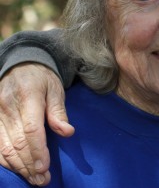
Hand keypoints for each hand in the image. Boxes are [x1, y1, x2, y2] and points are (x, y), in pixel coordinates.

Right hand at [0, 64, 73, 185]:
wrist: (20, 65)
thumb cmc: (42, 79)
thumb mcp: (56, 89)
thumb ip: (59, 112)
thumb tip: (67, 132)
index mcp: (28, 96)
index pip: (31, 129)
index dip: (38, 151)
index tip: (45, 167)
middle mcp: (8, 107)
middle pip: (17, 142)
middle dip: (30, 164)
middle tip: (43, 180)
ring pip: (4, 147)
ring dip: (18, 166)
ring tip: (34, 178)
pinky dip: (4, 160)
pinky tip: (17, 169)